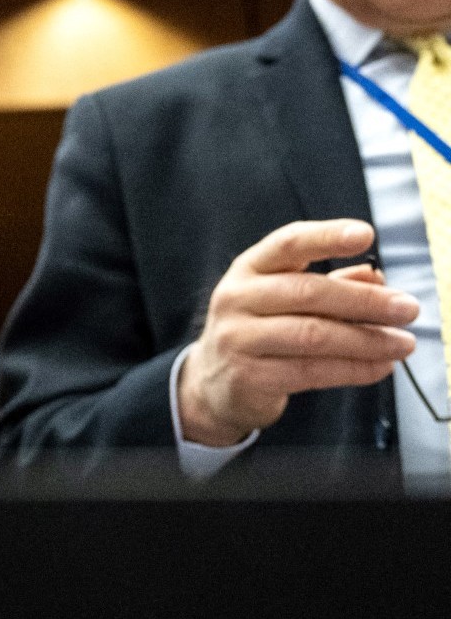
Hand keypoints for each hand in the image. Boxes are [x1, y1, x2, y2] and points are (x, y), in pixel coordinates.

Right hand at [178, 220, 419, 446]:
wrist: (212, 383)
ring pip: (313, 336)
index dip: (326, 236)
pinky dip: (352, 369)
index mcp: (248, 270)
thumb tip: (377, 278)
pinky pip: (310, 371)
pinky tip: (379, 367)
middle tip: (407, 309)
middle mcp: (236, 299)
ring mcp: (237, 339)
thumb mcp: (286, 299)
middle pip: (309, 293)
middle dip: (366, 301)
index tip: (366, 235)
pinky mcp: (248, 377)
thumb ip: (330, 284)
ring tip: (402, 343)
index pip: (288, 244)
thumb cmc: (259, 331)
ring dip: (367, 340)